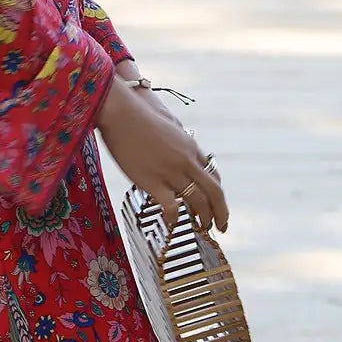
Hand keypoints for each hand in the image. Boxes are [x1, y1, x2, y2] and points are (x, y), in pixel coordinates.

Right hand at [96, 78, 228, 232]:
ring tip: (202, 228)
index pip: (213, 174)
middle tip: (221, 226)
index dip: (218, 194)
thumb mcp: (167, 126)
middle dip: (221, 213)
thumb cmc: (138, 116)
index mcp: (190, 146)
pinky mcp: (153, 181)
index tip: (217, 205)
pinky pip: (172, 206)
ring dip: (204, 218)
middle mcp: (186, 161)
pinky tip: (172, 222)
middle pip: (214, 192)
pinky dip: (175, 218)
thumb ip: (176, 142)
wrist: (121, 113)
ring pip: (198, 201)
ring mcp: (171, 172)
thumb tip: (175, 150)